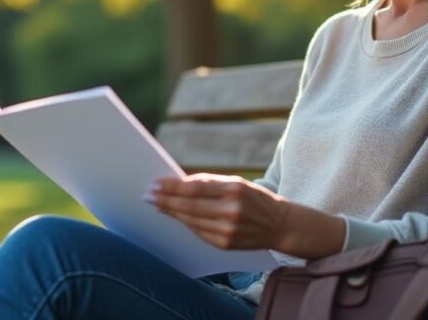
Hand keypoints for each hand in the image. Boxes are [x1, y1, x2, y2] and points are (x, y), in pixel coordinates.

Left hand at [146, 173, 289, 250]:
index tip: (155, 183)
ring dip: (171, 212)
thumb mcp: (237, 183)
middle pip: (189, 206)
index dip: (172, 187)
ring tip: (156, 205)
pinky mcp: (225, 244)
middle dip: (165, 200)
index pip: (194, 188)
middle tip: (148, 195)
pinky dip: (185, 223)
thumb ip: (210, 183)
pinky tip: (174, 217)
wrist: (280, 225)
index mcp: (234, 190)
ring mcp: (228, 230)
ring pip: (190, 220)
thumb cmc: (254, 199)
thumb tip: (179, 183)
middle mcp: (231, 211)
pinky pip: (198, 232)